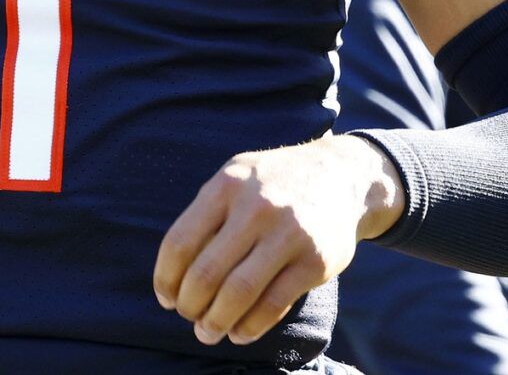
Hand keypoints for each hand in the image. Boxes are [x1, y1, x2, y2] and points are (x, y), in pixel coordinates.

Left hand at [152, 134, 403, 346]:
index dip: (166, 278)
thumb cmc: (274, 183)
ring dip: (216, 322)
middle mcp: (256, 207)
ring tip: (208, 332)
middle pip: (206, 273)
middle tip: (188, 316)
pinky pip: (273, 304)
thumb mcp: (237, 177)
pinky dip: (250, 327)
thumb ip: (206, 214)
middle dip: (190, 305)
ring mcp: (288, 234)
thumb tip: (173, 274)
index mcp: (227, 185)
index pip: (180, 242)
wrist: (341, 175)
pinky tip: (240, 332)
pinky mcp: (315, 261)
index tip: (165, 298)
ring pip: (238, 293)